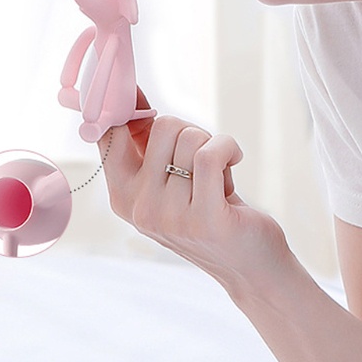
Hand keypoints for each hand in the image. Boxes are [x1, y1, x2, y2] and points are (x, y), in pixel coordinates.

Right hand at [99, 89, 290, 294]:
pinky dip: (228, 147)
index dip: (125, 107)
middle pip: (162, 125)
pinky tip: (234, 159)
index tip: (146, 104)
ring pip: (189, 138)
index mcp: (121, 195)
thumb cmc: (211, 210)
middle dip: (191, 130)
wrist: (252, 267)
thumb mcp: (168, 179)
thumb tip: (130, 94)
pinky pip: (209, 155)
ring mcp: (167, 216)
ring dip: (214, 144)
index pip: (109, 133)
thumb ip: (145, 142)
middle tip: (202, 158)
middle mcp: (137, 208)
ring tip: (219, 171)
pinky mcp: (204, 218)